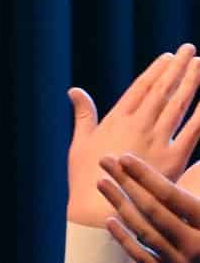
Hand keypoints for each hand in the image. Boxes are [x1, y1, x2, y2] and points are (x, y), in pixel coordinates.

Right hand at [67, 46, 199, 227]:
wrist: (98, 212)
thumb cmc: (84, 180)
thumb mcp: (79, 144)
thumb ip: (83, 115)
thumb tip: (74, 91)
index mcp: (116, 120)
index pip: (141, 88)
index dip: (156, 71)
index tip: (168, 58)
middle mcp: (139, 125)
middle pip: (162, 90)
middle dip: (177, 68)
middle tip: (189, 49)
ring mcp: (157, 140)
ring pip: (179, 104)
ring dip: (191, 82)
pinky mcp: (173, 158)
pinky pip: (194, 129)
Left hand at [97, 156, 199, 262]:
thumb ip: (197, 195)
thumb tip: (193, 164)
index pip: (171, 195)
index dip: (146, 176)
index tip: (124, 158)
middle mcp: (196, 246)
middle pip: (152, 210)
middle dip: (127, 183)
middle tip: (105, 161)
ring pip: (144, 233)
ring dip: (121, 206)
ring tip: (102, 184)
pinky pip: (144, 259)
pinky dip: (126, 240)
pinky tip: (110, 220)